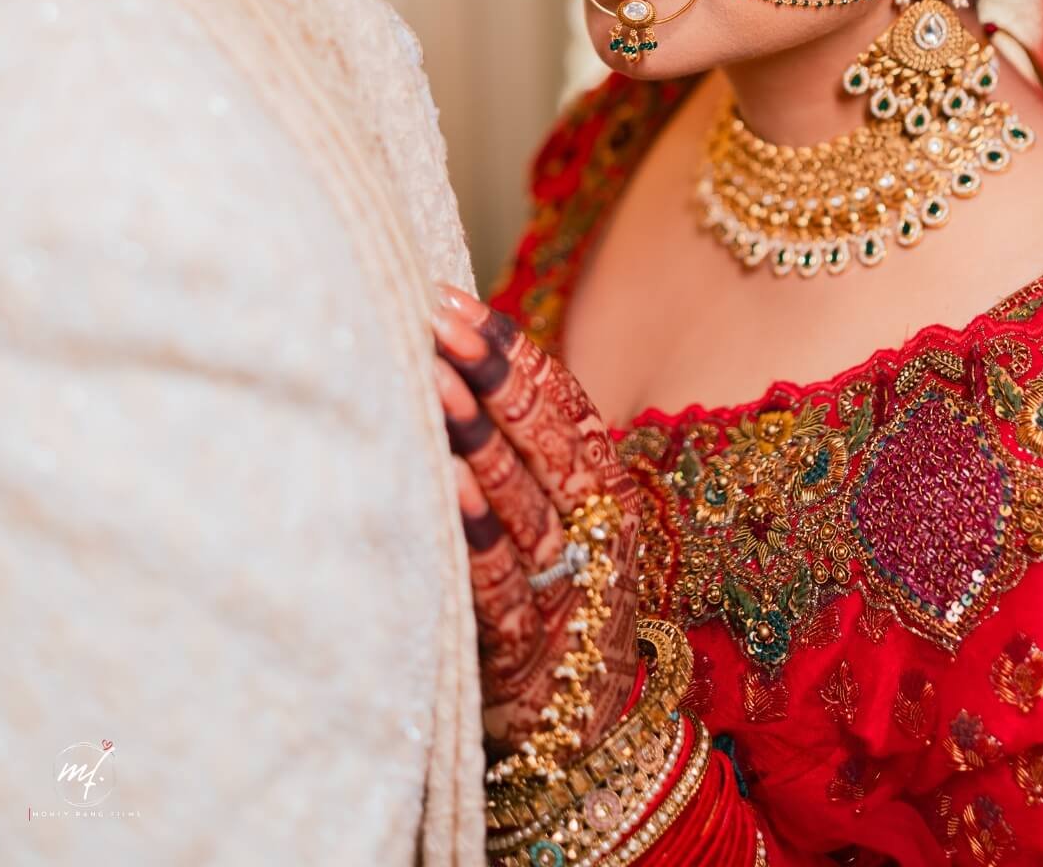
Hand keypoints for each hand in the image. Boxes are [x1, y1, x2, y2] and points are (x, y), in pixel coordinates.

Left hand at [431, 284, 640, 759]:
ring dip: (478, 440)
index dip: (512, 350)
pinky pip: (500, 585)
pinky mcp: (525, 655)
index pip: (564, 401)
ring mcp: (565, 591)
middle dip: (490, 375)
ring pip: (524, 502)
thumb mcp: (563, 520)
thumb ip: (530, 451)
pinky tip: (446, 488)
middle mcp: (597, 531)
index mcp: (607, 487)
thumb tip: (457, 359)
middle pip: (547, 440)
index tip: (455, 304)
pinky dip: (475, 535)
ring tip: (436, 382)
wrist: (582, 737)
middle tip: (437, 323)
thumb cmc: (558, 600)